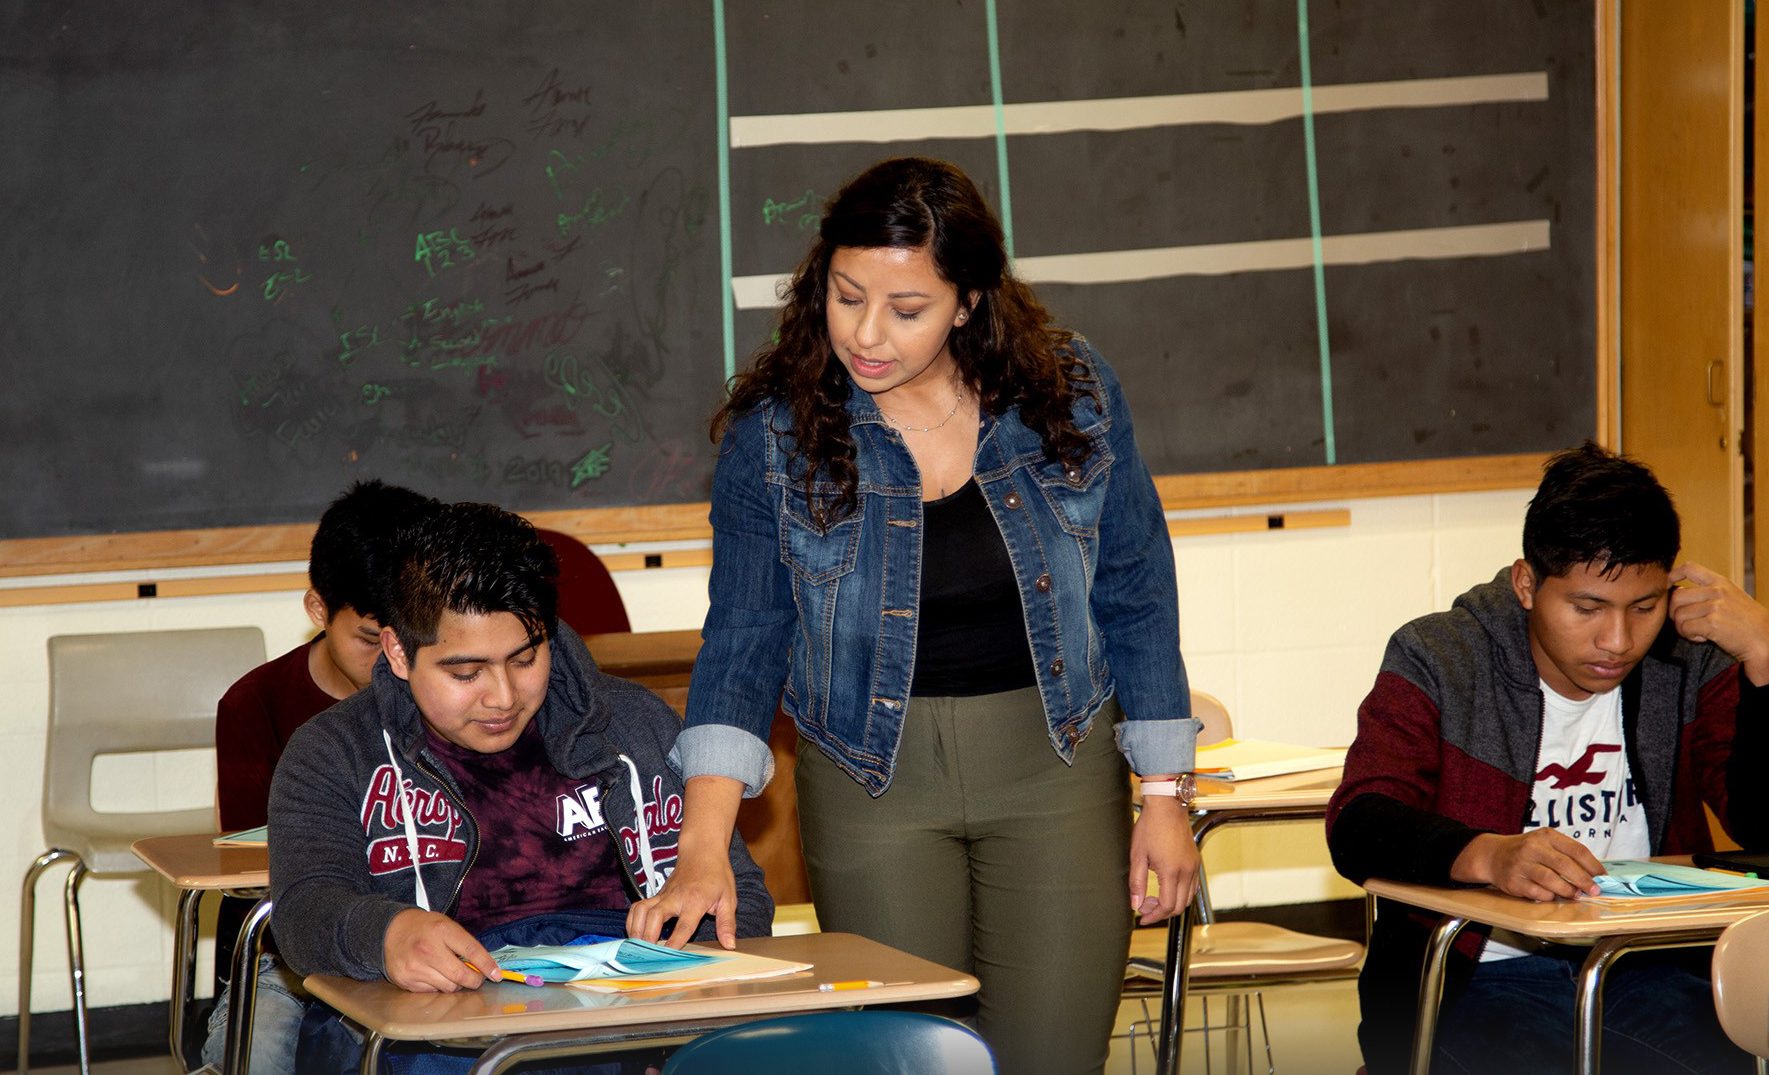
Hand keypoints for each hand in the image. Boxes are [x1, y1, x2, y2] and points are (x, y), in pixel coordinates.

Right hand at [381, 909, 496, 991]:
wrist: (389, 931)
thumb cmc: (423, 928)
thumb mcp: (445, 925)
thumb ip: (463, 943)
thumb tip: (484, 965)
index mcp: (442, 930)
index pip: (471, 950)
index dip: (486, 964)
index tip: (497, 974)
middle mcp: (427, 949)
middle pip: (460, 975)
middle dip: (473, 980)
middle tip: (476, 978)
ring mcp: (415, 967)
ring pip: (448, 987)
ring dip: (456, 984)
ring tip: (451, 973)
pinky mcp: (406, 981)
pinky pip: (433, 992)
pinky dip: (438, 987)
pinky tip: (433, 975)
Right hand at [626, 850, 737, 949]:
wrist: (702, 850)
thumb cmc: (717, 875)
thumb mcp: (728, 898)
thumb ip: (727, 924)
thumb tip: (729, 945)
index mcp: (695, 901)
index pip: (684, 925)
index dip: (676, 941)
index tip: (669, 956)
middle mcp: (675, 898)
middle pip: (655, 916)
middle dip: (649, 936)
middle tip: (647, 955)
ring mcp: (663, 895)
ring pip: (641, 910)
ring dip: (636, 929)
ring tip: (637, 946)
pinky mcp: (656, 894)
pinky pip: (638, 906)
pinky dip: (632, 920)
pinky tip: (634, 933)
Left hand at [1129, 796, 1200, 923]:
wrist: (1167, 807)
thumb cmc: (1150, 827)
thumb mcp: (1137, 855)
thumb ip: (1136, 882)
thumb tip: (1135, 904)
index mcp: (1171, 871)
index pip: (1167, 906)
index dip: (1153, 915)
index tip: (1142, 917)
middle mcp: (1187, 871)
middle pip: (1179, 906)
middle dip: (1161, 912)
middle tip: (1144, 906)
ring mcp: (1193, 866)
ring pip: (1188, 898)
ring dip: (1172, 904)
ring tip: (1153, 897)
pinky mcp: (1195, 861)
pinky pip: (1193, 886)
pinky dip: (1181, 894)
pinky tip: (1166, 888)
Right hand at [1450, 830, 1603, 901]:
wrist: (1493, 855)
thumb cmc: (1527, 851)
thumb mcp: (1545, 843)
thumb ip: (1567, 855)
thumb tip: (1594, 875)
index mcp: (1546, 836)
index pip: (1576, 850)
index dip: (1593, 866)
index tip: (1602, 877)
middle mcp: (1533, 847)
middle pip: (1565, 865)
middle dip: (1583, 880)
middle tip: (1593, 891)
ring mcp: (1522, 864)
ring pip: (1551, 880)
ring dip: (1568, 890)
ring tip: (1574, 895)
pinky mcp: (1514, 881)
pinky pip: (1538, 892)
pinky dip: (1549, 896)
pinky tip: (1552, 895)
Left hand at [1671, 562, 1768, 684]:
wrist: (1765, 639)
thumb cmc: (1747, 621)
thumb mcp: (1731, 597)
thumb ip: (1709, 592)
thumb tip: (1678, 591)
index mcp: (1721, 582)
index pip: (1689, 568)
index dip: (1672, 575)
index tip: (1667, 586)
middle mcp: (1717, 591)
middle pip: (1676, 596)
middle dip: (1675, 612)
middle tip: (1685, 622)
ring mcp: (1715, 607)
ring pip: (1678, 615)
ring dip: (1683, 627)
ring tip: (1697, 631)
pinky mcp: (1713, 624)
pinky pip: (1685, 628)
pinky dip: (1690, 636)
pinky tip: (1703, 638)